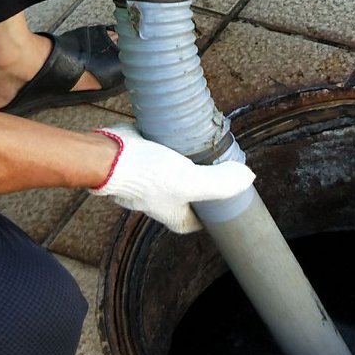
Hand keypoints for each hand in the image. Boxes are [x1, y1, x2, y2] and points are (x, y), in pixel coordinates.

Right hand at [92, 126, 255, 233]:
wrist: (107, 157)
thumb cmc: (146, 175)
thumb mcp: (190, 181)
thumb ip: (219, 183)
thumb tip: (248, 179)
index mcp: (174, 215)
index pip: (201, 220)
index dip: (216, 211)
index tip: (229, 197)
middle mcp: (160, 202)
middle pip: (189, 196)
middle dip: (204, 183)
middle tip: (221, 166)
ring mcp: (148, 183)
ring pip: (174, 175)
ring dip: (187, 163)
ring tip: (204, 146)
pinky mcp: (139, 163)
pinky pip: (160, 157)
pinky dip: (171, 148)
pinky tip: (180, 134)